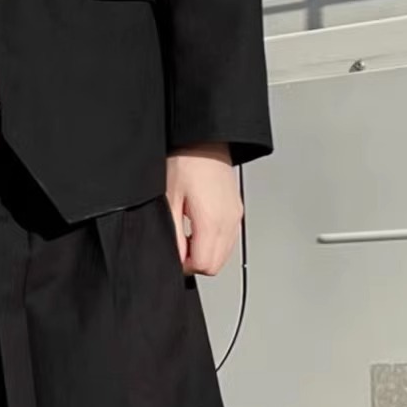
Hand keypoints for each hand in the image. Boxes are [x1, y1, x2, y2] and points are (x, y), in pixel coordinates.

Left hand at [164, 142, 242, 276]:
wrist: (205, 141)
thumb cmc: (186, 163)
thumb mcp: (170, 200)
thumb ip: (173, 234)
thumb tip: (177, 258)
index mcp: (213, 220)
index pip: (204, 265)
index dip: (185, 266)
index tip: (175, 254)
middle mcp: (229, 221)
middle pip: (215, 265)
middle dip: (196, 262)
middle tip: (180, 246)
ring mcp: (235, 217)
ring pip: (223, 255)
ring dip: (205, 253)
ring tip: (189, 234)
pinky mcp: (236, 212)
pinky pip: (228, 241)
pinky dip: (214, 242)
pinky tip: (200, 228)